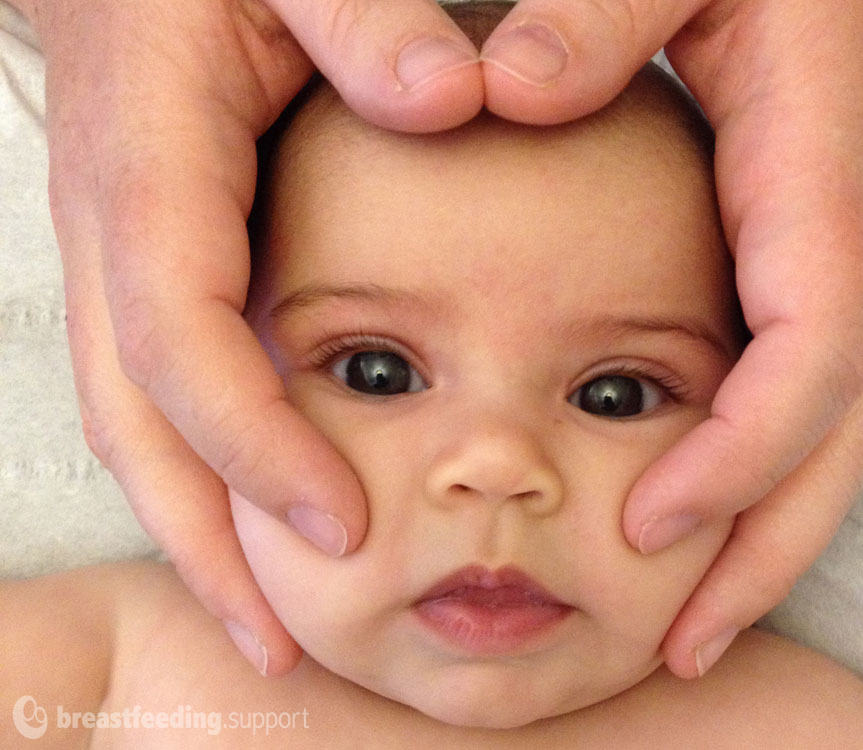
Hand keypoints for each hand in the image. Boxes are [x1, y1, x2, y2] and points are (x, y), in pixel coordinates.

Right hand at [18, 0, 489, 674]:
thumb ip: (362, 20)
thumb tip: (448, 100)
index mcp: (153, 167)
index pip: (181, 337)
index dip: (249, 443)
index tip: (334, 526)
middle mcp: (122, 232)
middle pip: (140, 422)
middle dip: (207, 540)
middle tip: (283, 641)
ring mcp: (128, 260)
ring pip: (141, 426)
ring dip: (200, 531)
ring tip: (269, 619)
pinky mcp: (156, 270)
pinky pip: (166, 395)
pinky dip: (210, 472)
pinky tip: (266, 516)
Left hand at [474, 0, 862, 676]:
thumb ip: (604, 13)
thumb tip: (501, 92)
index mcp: (816, 184)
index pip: (811, 356)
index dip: (740, 455)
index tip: (645, 527)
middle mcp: (842, 251)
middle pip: (832, 439)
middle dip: (762, 551)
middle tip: (676, 644)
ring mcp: (834, 276)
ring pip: (824, 440)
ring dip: (761, 541)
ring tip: (683, 627)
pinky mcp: (805, 282)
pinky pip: (796, 406)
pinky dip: (749, 480)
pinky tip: (686, 518)